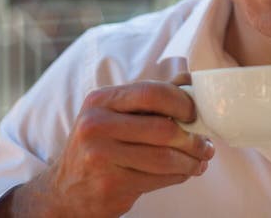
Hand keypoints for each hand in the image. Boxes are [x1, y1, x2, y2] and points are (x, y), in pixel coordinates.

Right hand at [0, 81, 214, 217]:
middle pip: (162, 128)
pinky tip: (186, 172)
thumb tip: (189, 80)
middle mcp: (96, 125)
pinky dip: (179, 176)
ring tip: (201, 160)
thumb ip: (149, 98)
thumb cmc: (100, 147)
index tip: (196, 113)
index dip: (181, 102)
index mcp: (100, 101)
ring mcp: (101, 156)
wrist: (64, 191)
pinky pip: (158, 178)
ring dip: (191, 160)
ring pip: (164, 157)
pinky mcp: (110, 184)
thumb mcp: (113, 116)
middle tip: (207, 144)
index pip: (150, 92)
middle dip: (193, 138)